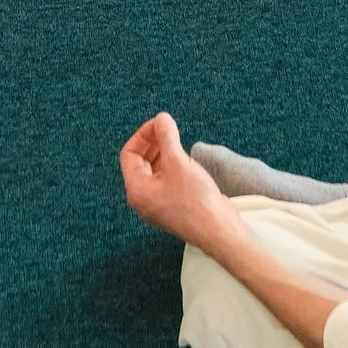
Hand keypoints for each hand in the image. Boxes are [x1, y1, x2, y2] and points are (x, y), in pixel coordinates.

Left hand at [119, 112, 230, 248]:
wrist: (218, 230)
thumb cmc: (195, 201)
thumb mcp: (177, 162)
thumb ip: (166, 137)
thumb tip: (161, 118)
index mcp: (137, 190)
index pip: (129, 154)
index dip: (143, 135)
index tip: (159, 123)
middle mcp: (144, 199)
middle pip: (140, 161)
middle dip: (153, 142)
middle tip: (168, 128)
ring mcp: (159, 203)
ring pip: (154, 170)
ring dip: (163, 152)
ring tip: (177, 140)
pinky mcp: (174, 205)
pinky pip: (166, 179)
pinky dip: (171, 164)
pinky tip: (184, 158)